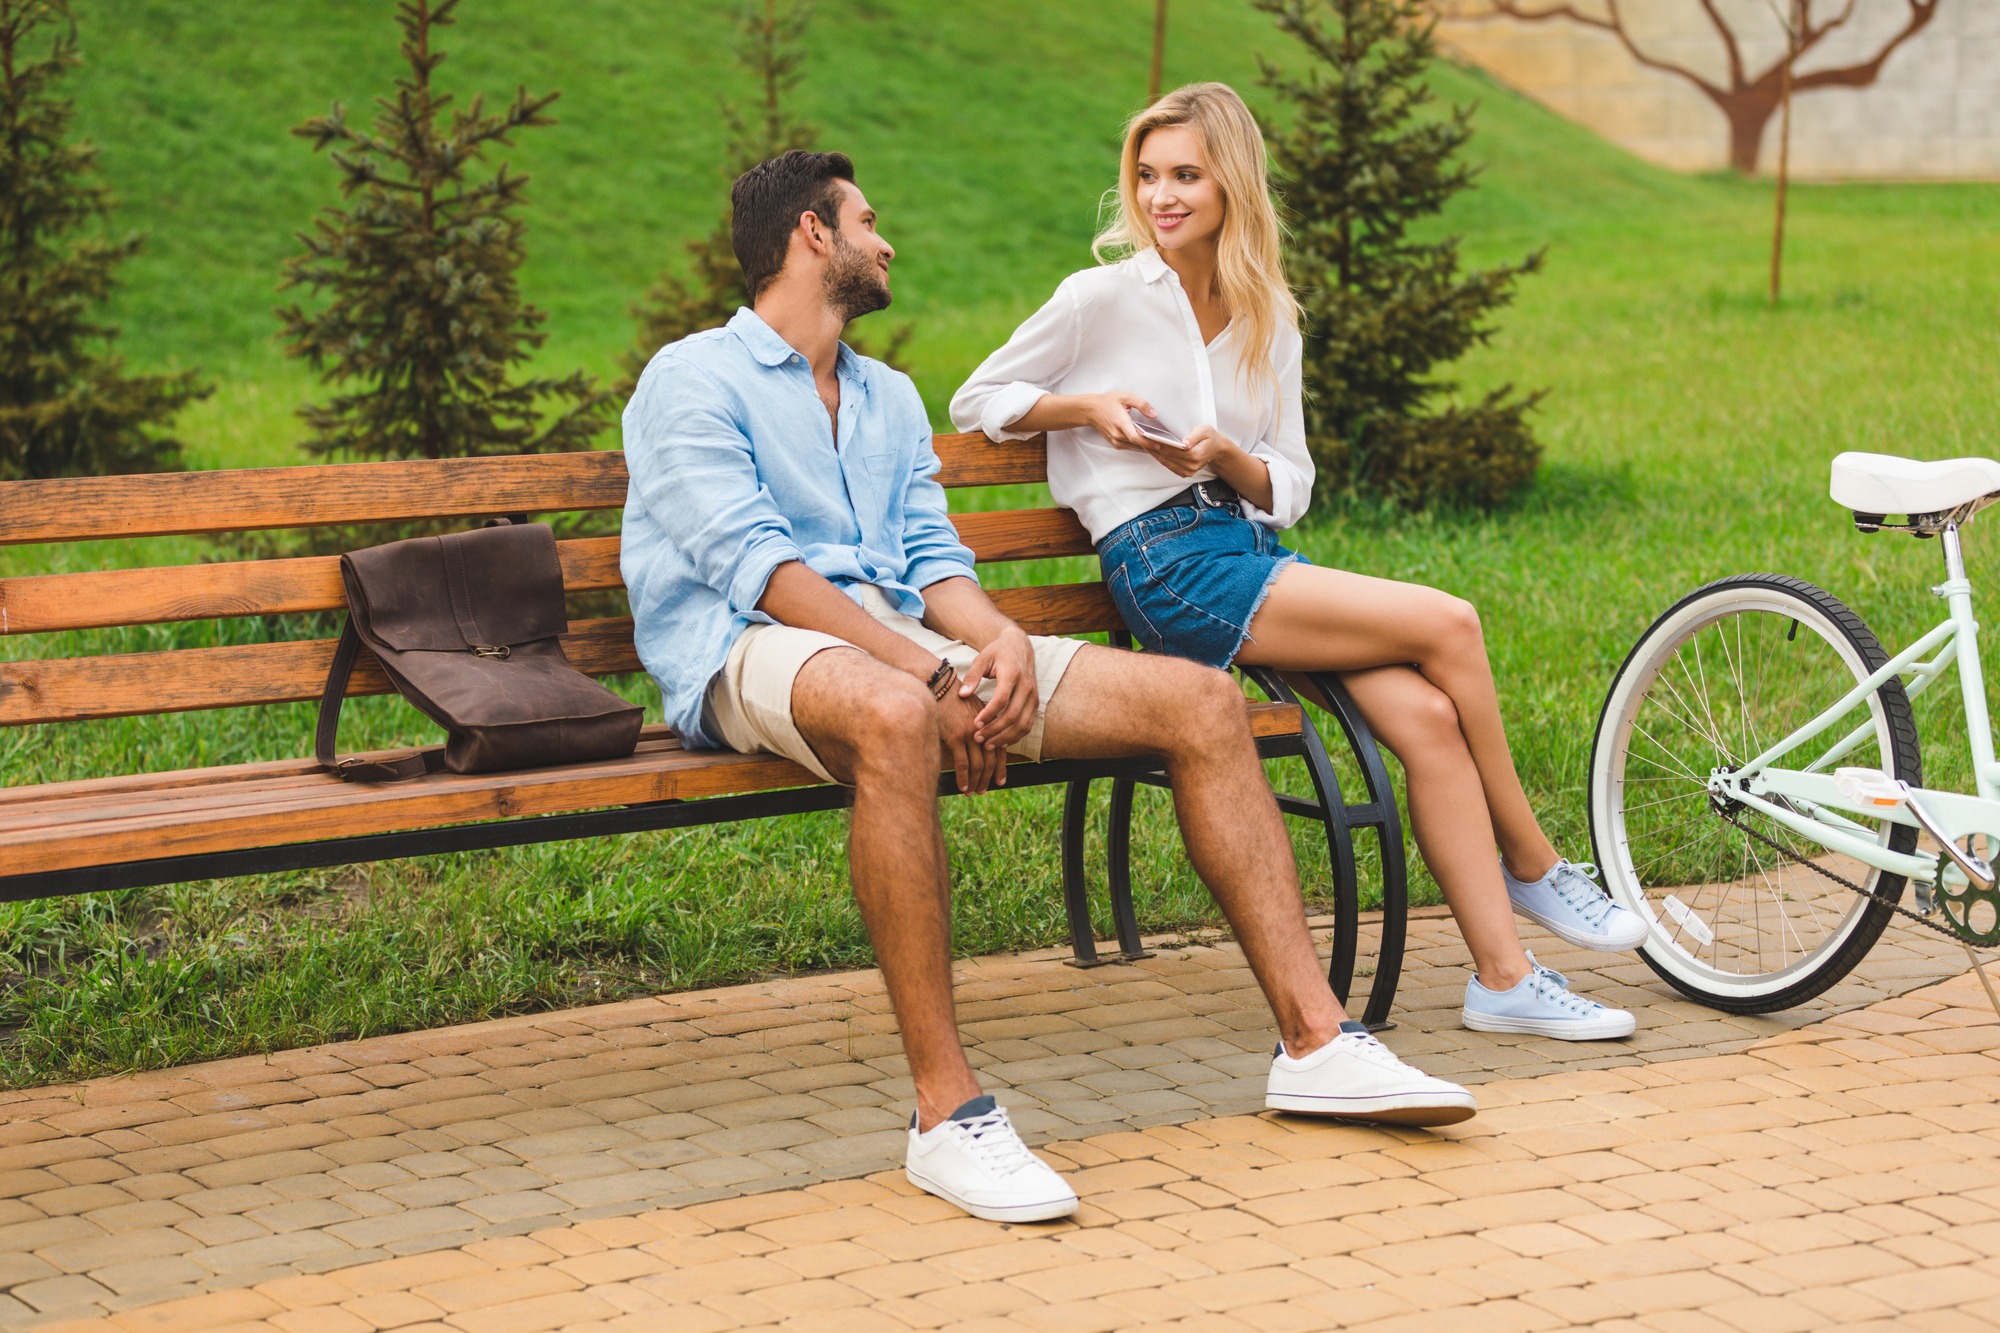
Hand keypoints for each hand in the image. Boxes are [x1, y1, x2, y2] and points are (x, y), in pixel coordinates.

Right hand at [935, 679, 1001, 794]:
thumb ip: (975, 725)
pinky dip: (964, 777)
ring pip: (978, 765)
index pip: (999, 748)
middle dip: (988, 777)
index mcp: (988, 723)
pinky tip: (962, 786)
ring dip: (976, 782)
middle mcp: (983, 730)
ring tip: (972, 792)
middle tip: (984, 790)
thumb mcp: (969, 709)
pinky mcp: (956, 737)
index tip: (1000, 780)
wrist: (938, 686)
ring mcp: (971, 734)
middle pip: (991, 759)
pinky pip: (963, 763)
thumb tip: (974, 742)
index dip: (1000, 767)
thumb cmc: (950, 697)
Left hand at [957, 628, 1037, 781]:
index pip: (1002, 699)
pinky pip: (1028, 724)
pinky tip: (1001, 742)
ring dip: (1006, 738)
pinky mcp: (1035, 703)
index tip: (975, 724)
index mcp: (1013, 674)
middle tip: (978, 739)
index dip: (988, 715)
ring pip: (1023, 724)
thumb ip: (972, 677)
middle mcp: (1026, 686)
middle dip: (995, 730)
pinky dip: (1016, 736)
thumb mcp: (982, 659)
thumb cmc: (997, 652)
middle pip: (1013, 715)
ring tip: (988, 745)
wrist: (1019, 646)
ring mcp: (1033, 696)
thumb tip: (962, 695)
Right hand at [1078, 391, 1160, 450]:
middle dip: (1150, 444)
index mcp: (1120, 422)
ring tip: (1156, 444)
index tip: (1158, 443)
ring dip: (1144, 446)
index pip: (1135, 437)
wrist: (1091, 410)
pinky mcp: (1114, 442)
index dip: (1147, 442)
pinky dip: (1136, 445)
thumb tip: (1153, 414)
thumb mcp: (1126, 397)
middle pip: (1136, 443)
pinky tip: (1143, 442)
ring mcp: (1114, 439)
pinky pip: (1128, 446)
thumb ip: (1142, 404)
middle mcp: (1116, 433)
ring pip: (1132, 447)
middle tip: (1163, 445)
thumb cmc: (1107, 402)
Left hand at [1135, 423, 1239, 479]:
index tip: (1149, 438)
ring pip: (1166, 462)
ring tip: (1144, 444)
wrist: (1216, 449)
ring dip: (1155, 454)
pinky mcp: (1184, 473)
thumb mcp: (1205, 431)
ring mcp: (1188, 471)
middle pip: (1167, 457)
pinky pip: (1169, 466)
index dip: (1160, 444)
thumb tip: (1185, 443)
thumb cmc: (1210, 437)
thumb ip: (1195, 436)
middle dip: (1154, 448)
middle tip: (1142, 439)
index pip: (1173, 450)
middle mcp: (1191, 466)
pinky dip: (1160, 458)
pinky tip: (1153, 450)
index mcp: (1195, 455)